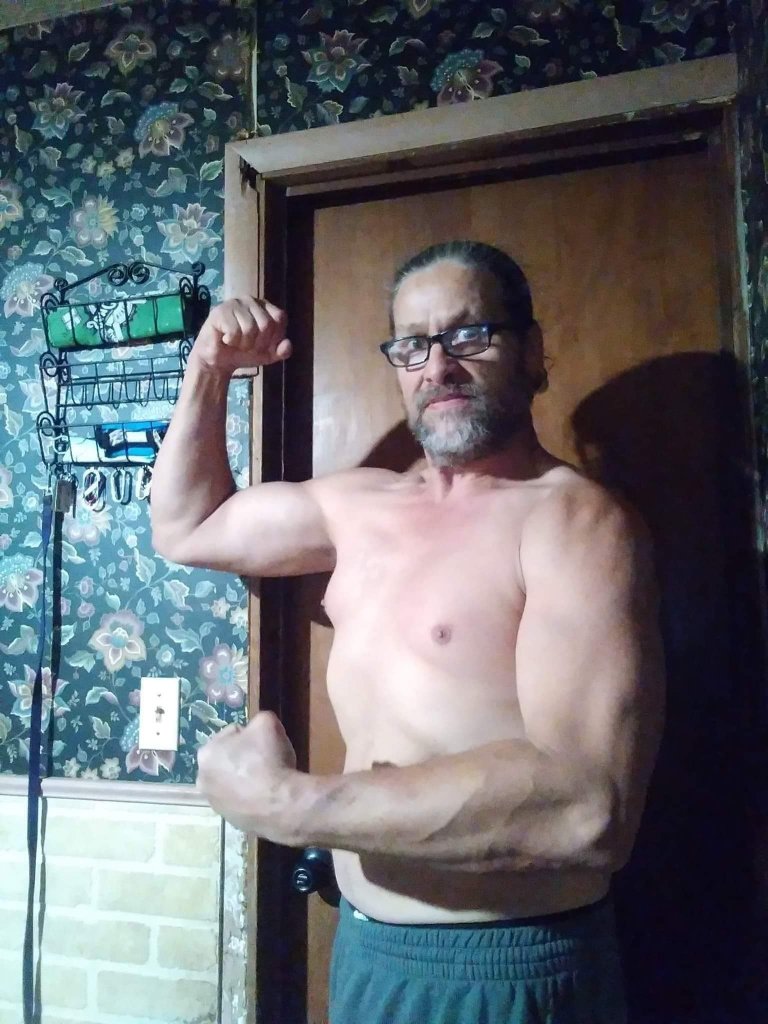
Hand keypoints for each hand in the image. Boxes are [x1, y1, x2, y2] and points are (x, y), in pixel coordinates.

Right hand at [191, 297, 291, 375]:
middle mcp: (251, 300)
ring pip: (250, 328)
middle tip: (247, 346)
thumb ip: (281, 351)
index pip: (280, 317)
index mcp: (265, 307)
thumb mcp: (267, 355)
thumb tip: (288, 344)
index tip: (263, 345)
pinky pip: (234, 331)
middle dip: (258, 344)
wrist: (218, 361)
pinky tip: (226, 340)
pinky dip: (231, 342)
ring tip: (236, 343)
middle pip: (266, 323)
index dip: (273, 337)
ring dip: (244, 344)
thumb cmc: (243, 353)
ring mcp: (235, 303)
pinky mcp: (220, 311)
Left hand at [197, 710, 298, 836]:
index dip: (251, 735)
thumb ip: (258, 719)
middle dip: (244, 757)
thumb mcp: (267, 722)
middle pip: (229, 759)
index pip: (232, 734)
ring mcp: (214, 803)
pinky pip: (240, 801)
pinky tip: (265, 796)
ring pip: (233, 781)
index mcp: (206, 753)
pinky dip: (250, 797)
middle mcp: (202, 779)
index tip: (263, 742)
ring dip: (245, 778)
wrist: (279, 805)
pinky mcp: (228, 820)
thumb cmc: (268, 760)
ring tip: (267, 779)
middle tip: (265, 760)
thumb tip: (257, 727)